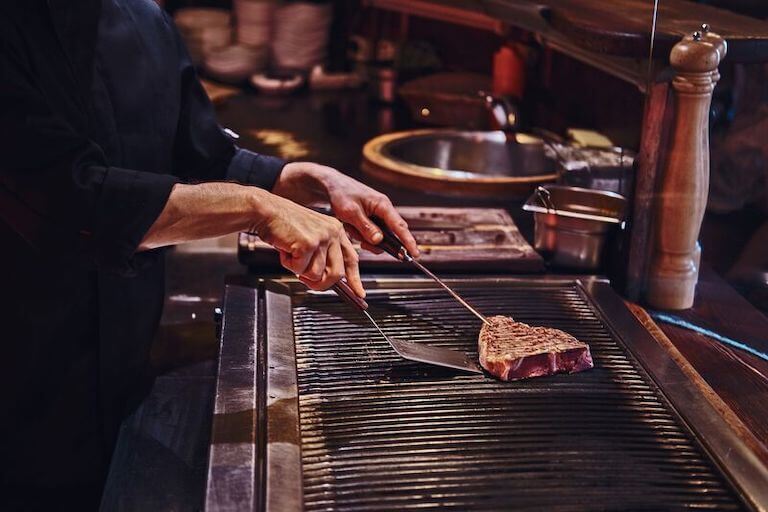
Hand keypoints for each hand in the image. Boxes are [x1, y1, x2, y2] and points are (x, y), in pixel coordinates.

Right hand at [252, 193, 362, 296]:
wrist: (266, 211)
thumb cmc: (284, 224)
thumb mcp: (311, 236)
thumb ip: (323, 254)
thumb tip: (328, 278)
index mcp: (336, 230)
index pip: (351, 259)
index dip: (355, 279)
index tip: (358, 292)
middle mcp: (333, 232)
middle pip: (337, 274)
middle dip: (321, 284)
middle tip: (306, 280)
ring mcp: (322, 238)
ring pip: (317, 275)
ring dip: (300, 271)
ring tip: (292, 255)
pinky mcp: (309, 244)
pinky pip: (301, 270)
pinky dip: (289, 265)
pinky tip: (286, 250)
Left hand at [271, 162, 419, 256]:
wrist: (331, 185)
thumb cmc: (341, 194)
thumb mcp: (351, 212)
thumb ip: (366, 227)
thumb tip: (380, 241)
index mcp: (382, 205)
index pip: (399, 226)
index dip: (408, 241)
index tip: (415, 253)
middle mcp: (383, 210)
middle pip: (390, 234)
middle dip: (377, 241)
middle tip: (361, 240)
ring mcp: (377, 215)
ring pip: (378, 236)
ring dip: (364, 237)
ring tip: (349, 227)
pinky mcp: (370, 219)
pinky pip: (370, 233)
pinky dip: (360, 234)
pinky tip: (350, 227)